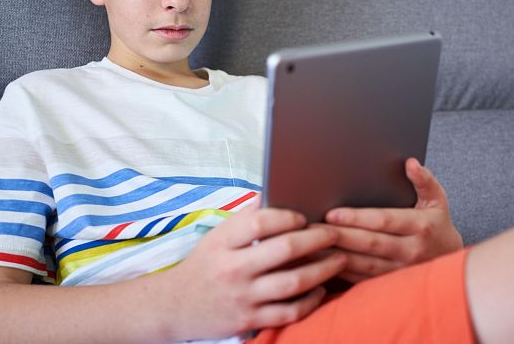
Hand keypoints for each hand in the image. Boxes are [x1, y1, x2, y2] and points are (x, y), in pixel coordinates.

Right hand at [161, 197, 346, 338]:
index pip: (260, 222)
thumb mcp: (216, 236)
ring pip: (292, 283)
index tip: (304, 217)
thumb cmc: (204, 266)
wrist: (174, 306)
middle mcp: (232, 269)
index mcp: (223, 242)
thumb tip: (271, 192)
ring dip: (322, 270)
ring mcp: (242, 297)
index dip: (288, 216)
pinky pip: (289, 312)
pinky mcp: (249, 321)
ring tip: (339, 259)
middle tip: (333, 234)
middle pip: (284, 250)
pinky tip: (321, 290)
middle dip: (316, 239)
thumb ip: (245, 217)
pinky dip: (311, 301)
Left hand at [321, 158, 462, 282]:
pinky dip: (342, 273)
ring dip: (336, 256)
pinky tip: (324, 263)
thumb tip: (410, 163)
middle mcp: (411, 251)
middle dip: (339, 236)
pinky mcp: (392, 284)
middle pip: (369, 244)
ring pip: (364, 265)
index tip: (332, 213)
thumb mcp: (437, 200)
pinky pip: (363, 280)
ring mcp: (401, 271)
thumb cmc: (437, 224)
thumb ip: (424, 180)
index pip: (383, 221)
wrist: (450, 260)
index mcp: (420, 226)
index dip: (356, 218)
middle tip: (313, 228)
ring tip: (312, 245)